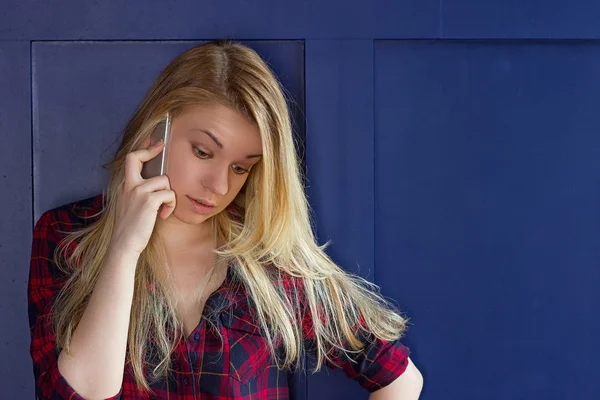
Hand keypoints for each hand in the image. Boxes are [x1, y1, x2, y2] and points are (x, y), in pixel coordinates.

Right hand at [109, 139, 175, 256]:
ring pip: (163, 180)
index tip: (156, 143)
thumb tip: (158, 183)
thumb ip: (138, 193)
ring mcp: (137, 191)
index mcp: (123, 186)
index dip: (144, 149)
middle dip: (151, 150)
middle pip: (137, 157)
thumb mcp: (130, 206)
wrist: (123, 245)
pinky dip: (170, 205)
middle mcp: (128, 185)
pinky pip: (169, 193)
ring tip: (162, 209)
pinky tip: (163, 216)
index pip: (131, 159)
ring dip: (168, 195)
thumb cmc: (130, 229)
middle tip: (162, 146)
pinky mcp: (148, 200)